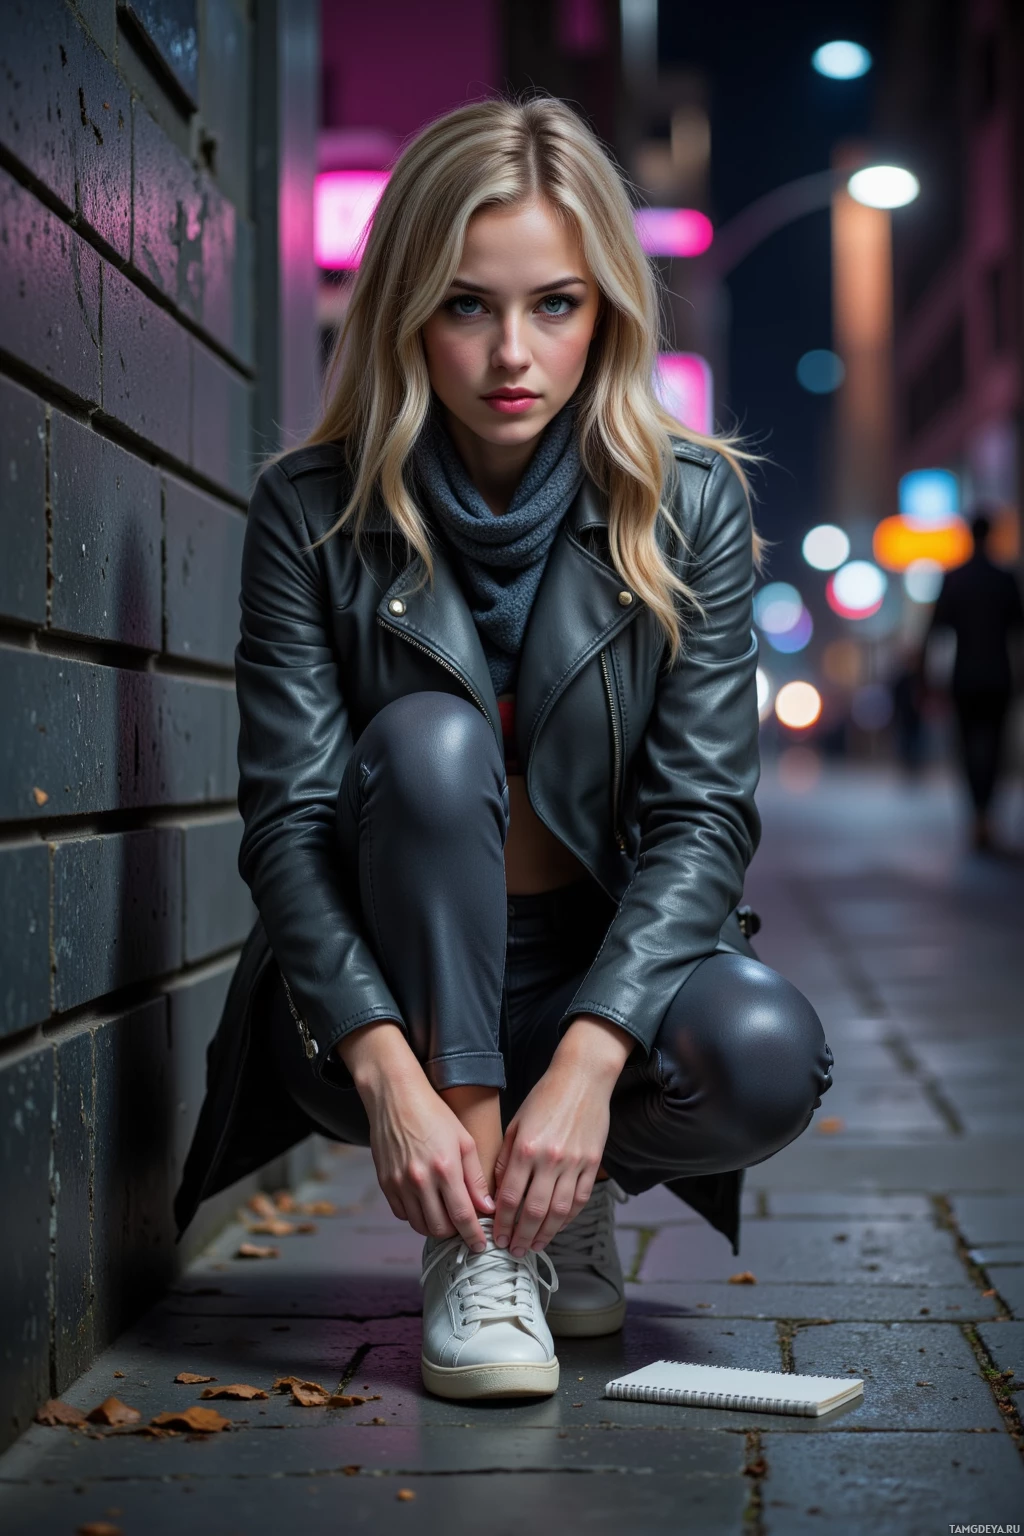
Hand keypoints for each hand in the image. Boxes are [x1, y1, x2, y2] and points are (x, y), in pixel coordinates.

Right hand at [337, 1022, 493, 1250]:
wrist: (395, 1097)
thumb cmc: (434, 1114)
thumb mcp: (464, 1140)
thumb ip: (476, 1177)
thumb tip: (486, 1207)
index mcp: (445, 1168)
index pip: (462, 1217)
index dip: (473, 1236)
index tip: (481, 1246)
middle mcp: (420, 1180)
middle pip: (440, 1227)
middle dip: (456, 1233)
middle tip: (464, 1227)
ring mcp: (400, 1183)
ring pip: (420, 1225)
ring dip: (436, 1227)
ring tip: (446, 1217)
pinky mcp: (385, 1183)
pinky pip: (402, 1214)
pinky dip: (416, 1216)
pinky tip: (426, 1204)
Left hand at [492, 1016, 632, 1256]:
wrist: (582, 1078)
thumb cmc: (545, 1097)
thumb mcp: (516, 1123)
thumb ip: (507, 1159)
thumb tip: (499, 1193)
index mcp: (526, 1148)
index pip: (510, 1197)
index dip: (502, 1222)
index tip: (497, 1237)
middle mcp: (550, 1159)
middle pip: (534, 1211)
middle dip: (522, 1236)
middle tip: (514, 1250)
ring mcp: (575, 1163)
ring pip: (559, 1211)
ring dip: (545, 1234)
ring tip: (534, 1246)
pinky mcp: (593, 1163)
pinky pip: (580, 1199)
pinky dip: (568, 1218)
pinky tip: (557, 1226)